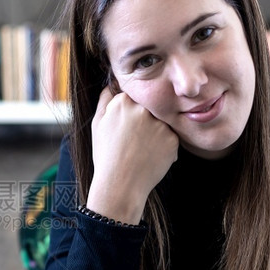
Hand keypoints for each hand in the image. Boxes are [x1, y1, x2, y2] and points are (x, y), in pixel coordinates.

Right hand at [87, 87, 178, 223]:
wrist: (120, 186)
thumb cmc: (106, 156)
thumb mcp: (97, 124)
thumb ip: (105, 99)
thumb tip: (112, 84)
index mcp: (123, 102)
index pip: (133, 97)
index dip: (130, 112)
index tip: (126, 127)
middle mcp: (143, 109)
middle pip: (149, 108)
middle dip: (144, 121)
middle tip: (134, 141)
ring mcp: (160, 124)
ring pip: (160, 122)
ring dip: (154, 133)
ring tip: (141, 151)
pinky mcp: (173, 139)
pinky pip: (170, 137)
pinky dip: (163, 147)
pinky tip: (150, 157)